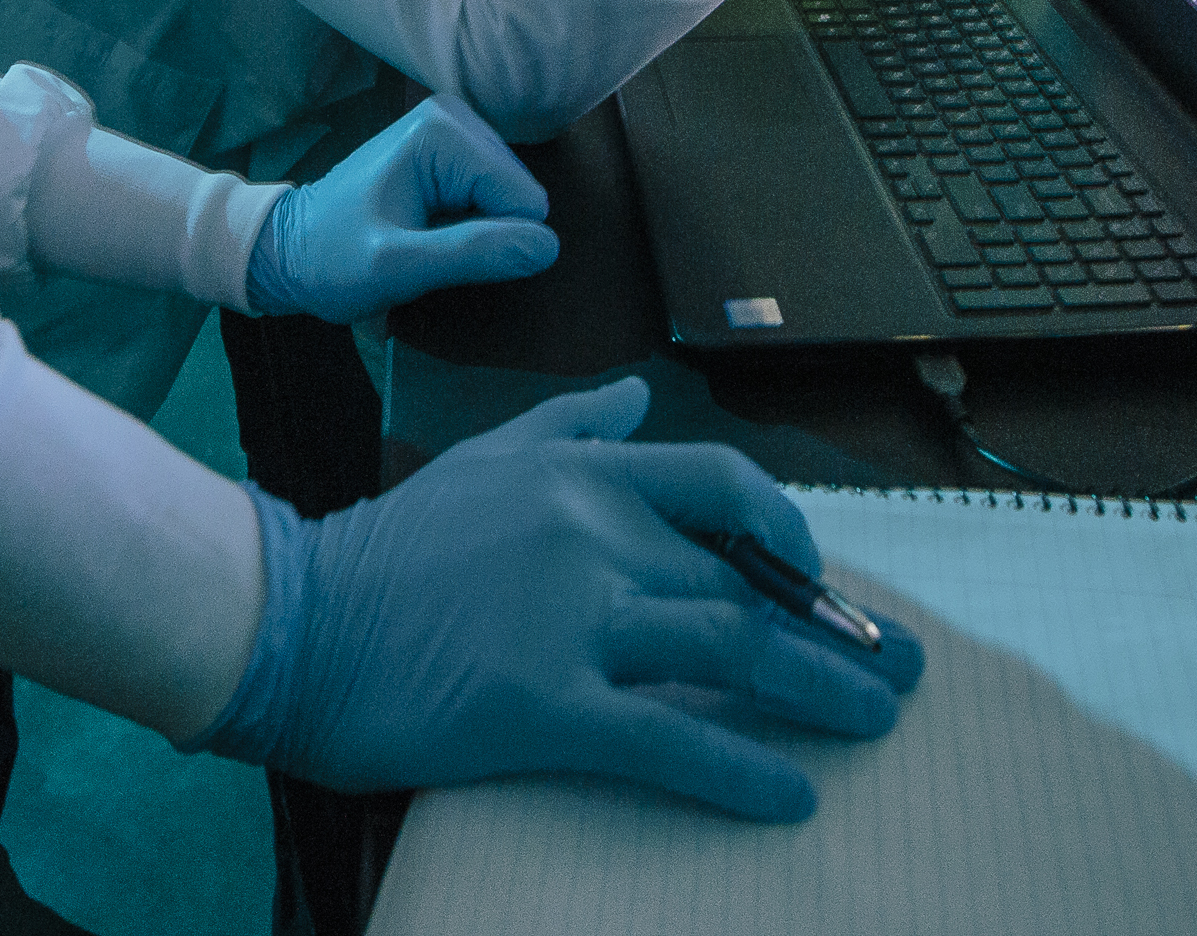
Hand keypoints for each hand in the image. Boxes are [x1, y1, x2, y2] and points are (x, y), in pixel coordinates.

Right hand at [203, 380, 923, 818]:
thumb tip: (636, 398)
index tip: (827, 579)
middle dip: (837, 630)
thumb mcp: (485, 461)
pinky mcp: (542, 704)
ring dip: (821, 691)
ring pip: (729, 649)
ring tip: (875, 725)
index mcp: (582, 477)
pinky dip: (742, 770)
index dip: (792, 535)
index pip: (723, 490)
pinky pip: (667, 739)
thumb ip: (570, 426)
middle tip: (904, 670)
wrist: (292, 620)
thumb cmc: (389, 550)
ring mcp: (570, 620)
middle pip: (745, 583)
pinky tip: (791, 798)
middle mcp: (590, 536)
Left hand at [244, 96, 558, 320]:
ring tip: (425, 243)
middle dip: (484, 234)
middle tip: (426, 251)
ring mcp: (454, 132)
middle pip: (517, 194)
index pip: (521, 199)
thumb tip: (548, 245)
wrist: (289, 253)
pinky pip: (492, 198)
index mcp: (442, 131)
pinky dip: (470, 226)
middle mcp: (454, 117)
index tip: (434, 254)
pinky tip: (432, 233)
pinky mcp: (452, 153)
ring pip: (509, 199)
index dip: (489, 243)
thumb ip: (473, 253)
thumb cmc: (333, 259)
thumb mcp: (398, 267)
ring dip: (477, 233)